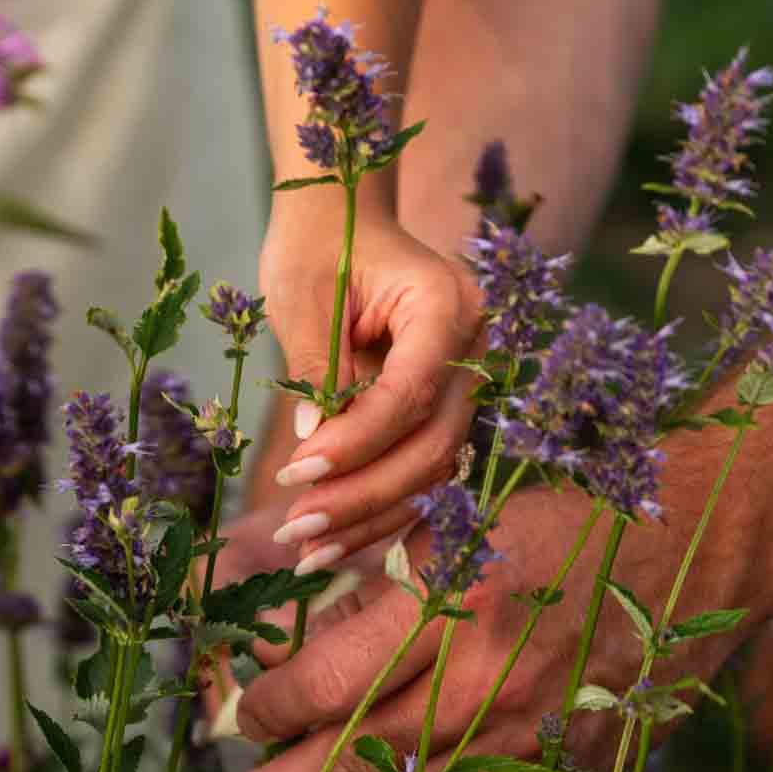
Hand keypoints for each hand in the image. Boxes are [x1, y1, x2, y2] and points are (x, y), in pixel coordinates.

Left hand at [192, 455, 762, 771]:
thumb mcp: (458, 518)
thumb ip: (370, 582)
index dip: (266, 713)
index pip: (326, 685)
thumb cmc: (568, 513)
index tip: (232, 722)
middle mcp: (487, 683)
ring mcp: (529, 739)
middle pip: (351, 765)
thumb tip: (281, 641)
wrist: (703, 548)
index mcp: (452, 603)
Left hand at [260, 197, 483, 571]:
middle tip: (297, 527)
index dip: (357, 442)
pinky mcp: (449, 409)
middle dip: (364, 495)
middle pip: (432, 445)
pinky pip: (421, 470)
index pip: (411, 394)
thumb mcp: (304, 294)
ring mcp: (470, 382)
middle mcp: (475, 349)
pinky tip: (333, 544)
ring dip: (370, 516)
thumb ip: (316, 365)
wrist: (342, 221)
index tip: (297, 471)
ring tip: (307, 550)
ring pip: (432, 471)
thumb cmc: (318, 245)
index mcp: (447, 304)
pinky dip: (378, 508)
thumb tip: (315, 442)